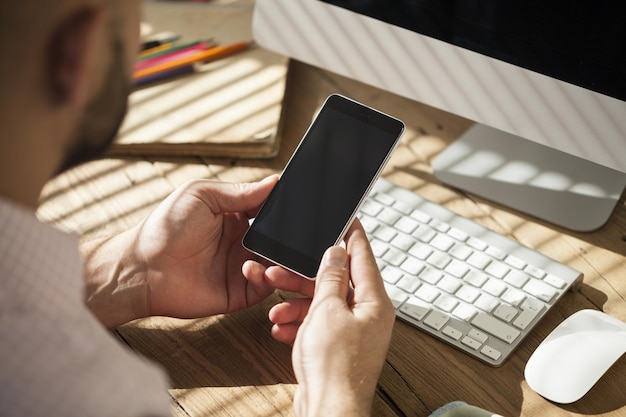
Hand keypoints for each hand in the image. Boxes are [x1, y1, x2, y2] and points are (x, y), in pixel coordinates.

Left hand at [82, 176, 277, 326]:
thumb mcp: (202, 195)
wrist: (143, 268)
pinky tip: (250, 269)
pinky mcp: (238, 294)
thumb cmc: (165, 227)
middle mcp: (242, 243)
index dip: (284, 211)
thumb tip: (274, 181)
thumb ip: (240, 191)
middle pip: (279, 241)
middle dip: (289, 239)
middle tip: (293, 235)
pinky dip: (266, 279)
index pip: (270, 213)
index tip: (297, 207)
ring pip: (278, 265)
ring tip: (271, 255)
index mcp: (236, 217)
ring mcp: (241, 268)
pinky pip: (264, 289)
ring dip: (280, 261)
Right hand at [245, 220, 395, 416]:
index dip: (353, 235)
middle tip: (284, 268)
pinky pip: (319, 325)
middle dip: (307, 277)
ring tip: (277, 308)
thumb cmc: (334, 368)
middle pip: (337, 282)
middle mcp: (368, 316)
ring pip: (324, 304)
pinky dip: (301, 324)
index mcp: (374, 302)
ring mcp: (354, 333)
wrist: (328, 410)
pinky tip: (283, 328)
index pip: (363, 257)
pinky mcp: (339, 348)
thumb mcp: (327, 311)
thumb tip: (336, 252)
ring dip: (298, 304)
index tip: (347, 218)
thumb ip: (331, 278)